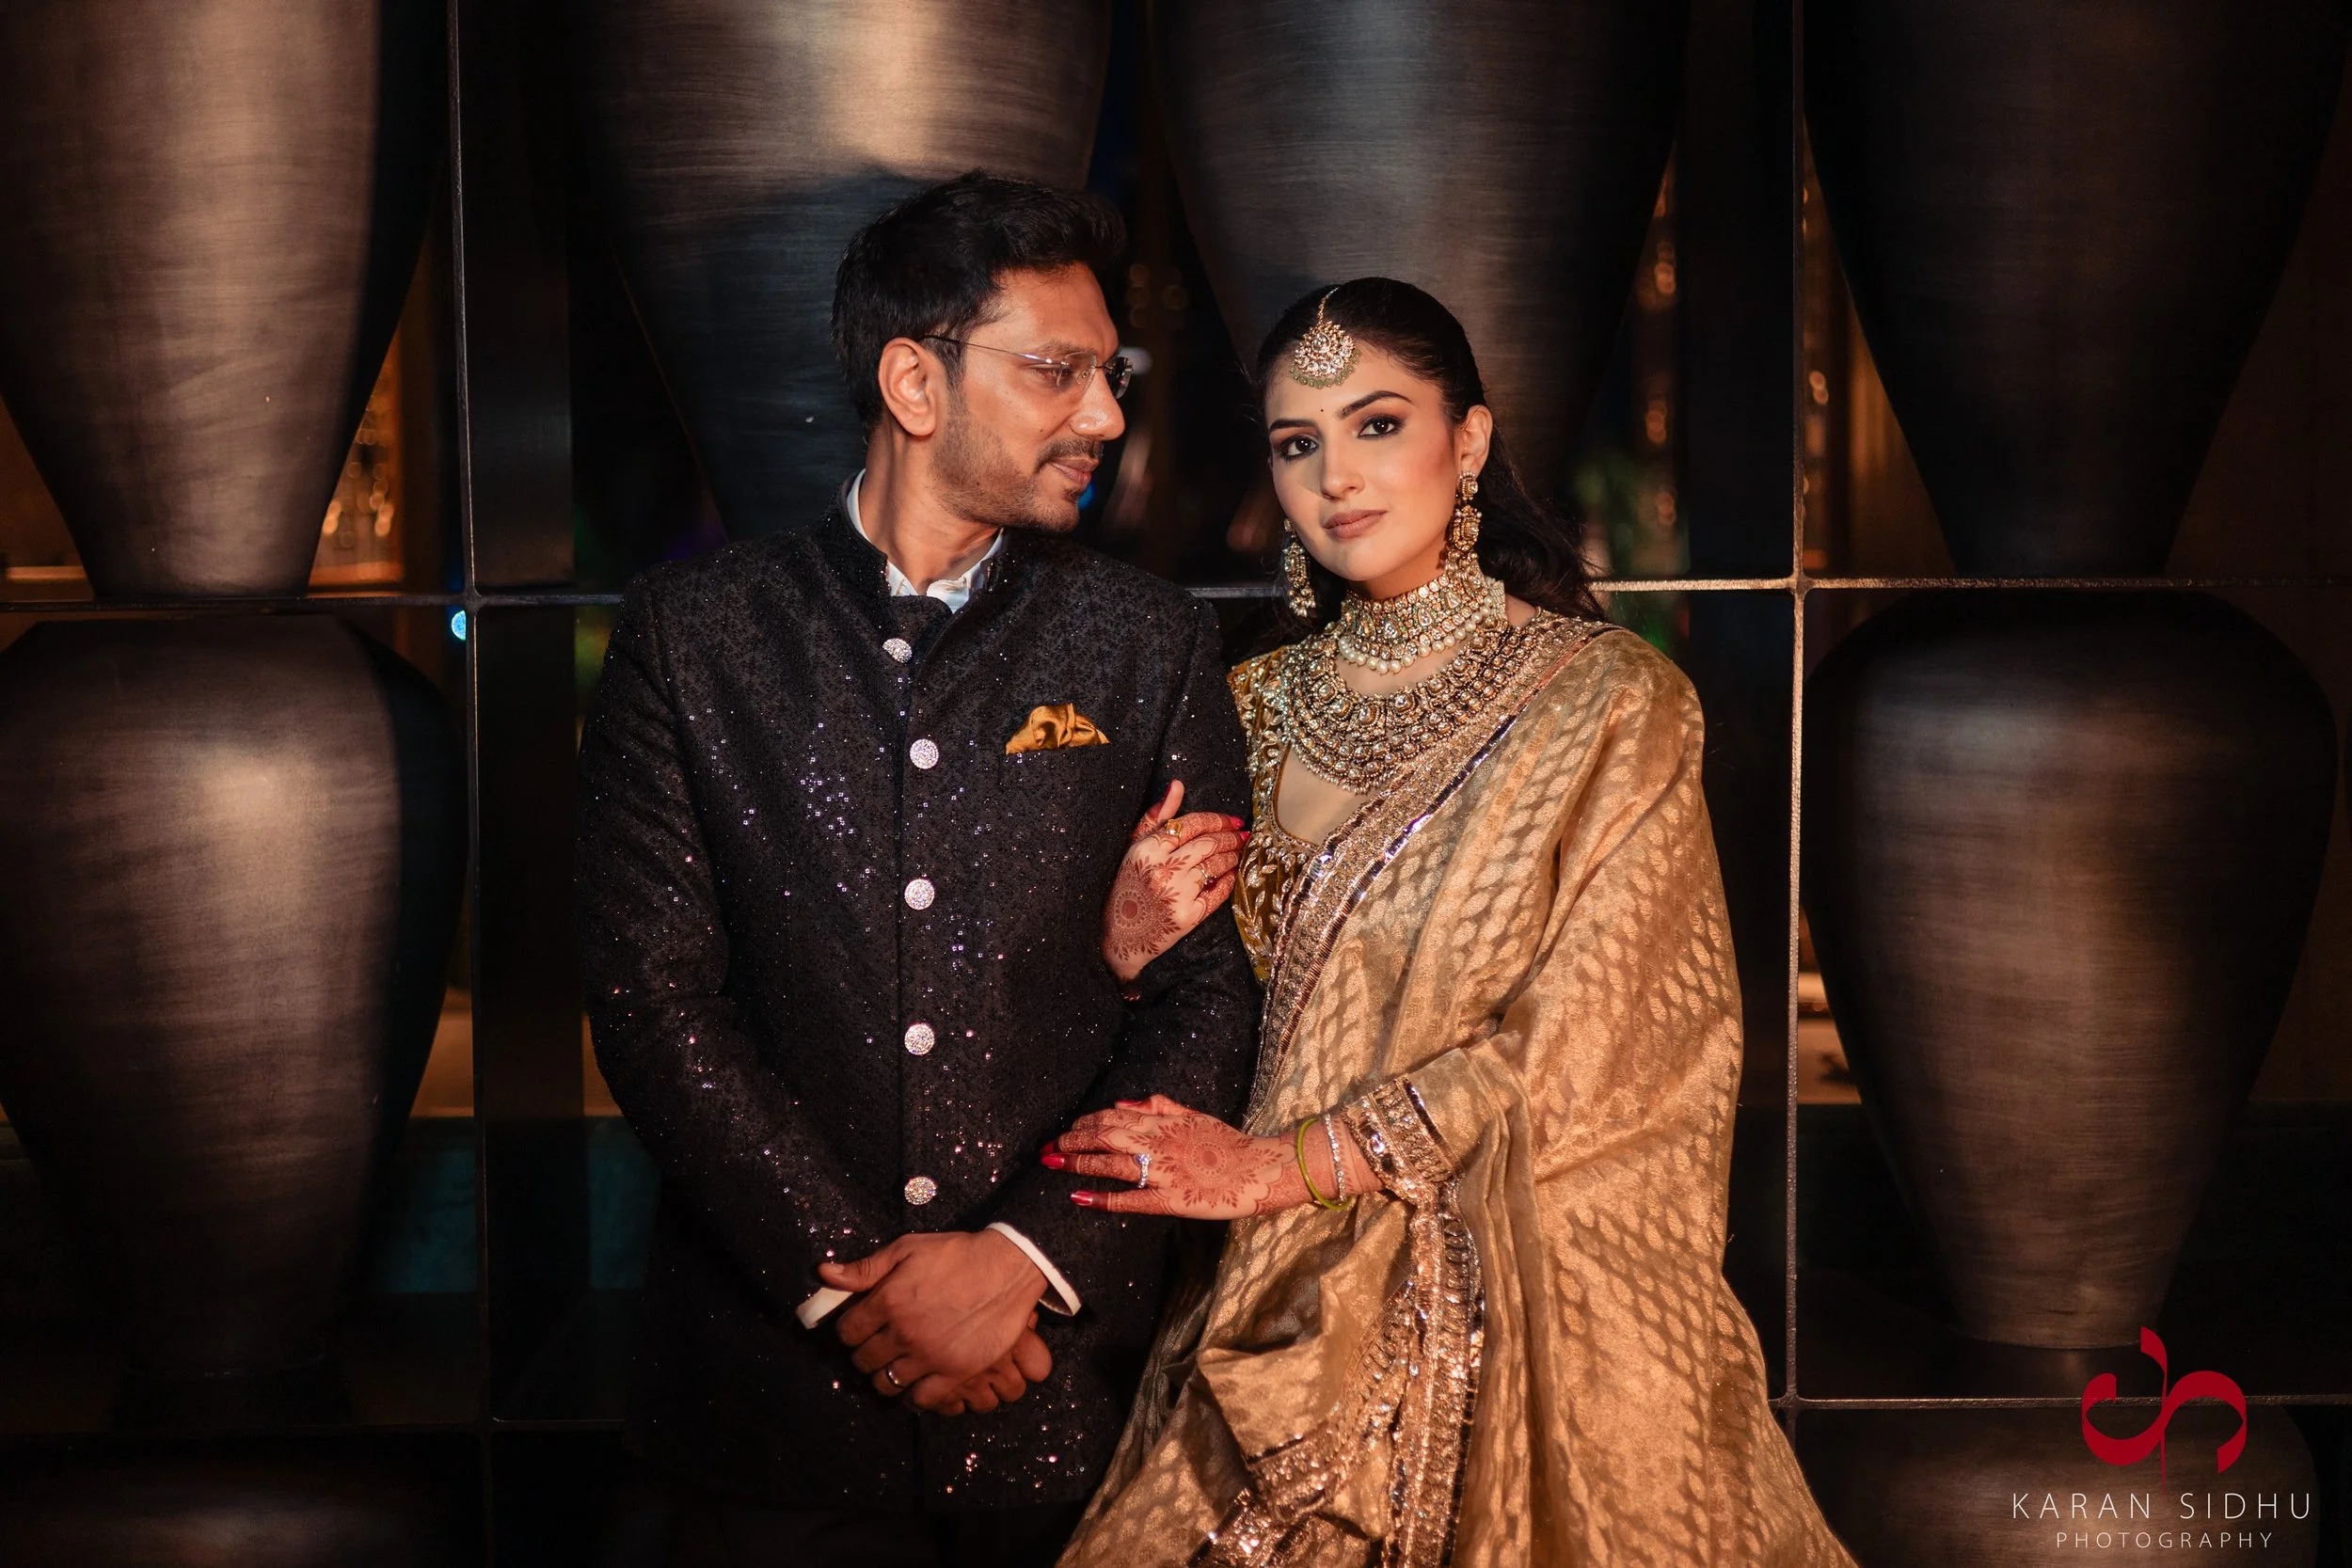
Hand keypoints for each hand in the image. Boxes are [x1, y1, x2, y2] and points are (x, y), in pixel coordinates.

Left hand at [819, 1231, 1050, 1411]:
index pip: (847, 1332)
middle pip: (864, 1361)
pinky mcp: (955, 1372)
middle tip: (877, 1347)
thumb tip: (825, 1274)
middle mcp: (904, 1332)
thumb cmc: (956, 1254)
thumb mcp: (907, 1249)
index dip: (850, 1331)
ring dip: (885, 1376)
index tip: (860, 1329)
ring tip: (894, 1366)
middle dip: (864, 1354)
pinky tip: (914, 1385)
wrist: (1007, 1268)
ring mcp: (929, 1355)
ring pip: (887, 1383)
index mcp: (888, 1301)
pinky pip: (921, 1399)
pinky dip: (912, 1396)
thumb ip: (865, 1268)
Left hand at [1043, 1093, 1361, 1219]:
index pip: (1114, 1117)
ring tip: (1052, 1163)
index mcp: (1164, 1121)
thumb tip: (1123, 1101)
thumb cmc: (1228, 1143)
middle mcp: (1160, 1143)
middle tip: (1046, 1147)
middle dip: (1072, 1140)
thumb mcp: (1194, 1115)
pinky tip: (1080, 1197)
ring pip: (1113, 1163)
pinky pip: (1133, 1198)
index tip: (1066, 1129)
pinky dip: (1104, 1197)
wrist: (1261, 1168)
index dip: (1085, 1123)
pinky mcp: (1172, 1199)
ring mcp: (1165, 1171)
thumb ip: (1159, 1105)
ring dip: (1079, 1162)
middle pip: (1105, 1136)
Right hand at [1103, 780, 1248, 982]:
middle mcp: (1162, 870)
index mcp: (1146, 850)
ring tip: (1239, 850)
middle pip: (1207, 844)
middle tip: (1242, 834)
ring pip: (1215, 866)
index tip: (1231, 820)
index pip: (1190, 825)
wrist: (1119, 937)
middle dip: (1230, 837)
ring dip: (1233, 856)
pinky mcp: (1187, 917)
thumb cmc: (1125, 888)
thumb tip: (1178, 785)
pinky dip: (1228, 881)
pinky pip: (1217, 893)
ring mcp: (1176, 894)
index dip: (1215, 820)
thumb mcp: (1133, 849)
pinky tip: (1232, 874)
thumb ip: (1156, 818)